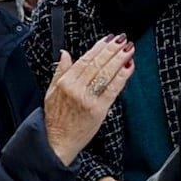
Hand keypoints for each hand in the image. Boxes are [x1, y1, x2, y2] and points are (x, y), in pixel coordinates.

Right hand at [40, 37, 135, 155]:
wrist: (57, 142)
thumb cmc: (55, 119)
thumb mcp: (51, 92)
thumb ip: (60, 71)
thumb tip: (65, 53)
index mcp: (65, 82)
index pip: (84, 59)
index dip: (98, 47)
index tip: (108, 39)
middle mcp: (76, 89)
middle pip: (97, 64)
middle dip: (112, 50)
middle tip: (122, 39)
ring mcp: (88, 99)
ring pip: (106, 74)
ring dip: (119, 59)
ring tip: (129, 49)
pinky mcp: (99, 110)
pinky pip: (113, 89)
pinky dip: (122, 77)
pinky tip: (129, 67)